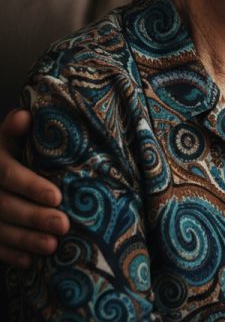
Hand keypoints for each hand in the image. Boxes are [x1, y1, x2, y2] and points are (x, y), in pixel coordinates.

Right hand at [0, 109, 68, 266]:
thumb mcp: (9, 136)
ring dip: (25, 240)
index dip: (31, 186)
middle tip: (63, 225)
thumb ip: (16, 128)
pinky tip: (30, 262)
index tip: (57, 196)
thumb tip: (25, 116)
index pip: (8, 174)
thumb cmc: (11, 148)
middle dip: (34, 217)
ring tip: (52, 246)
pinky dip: (10, 255)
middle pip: (5, 205)